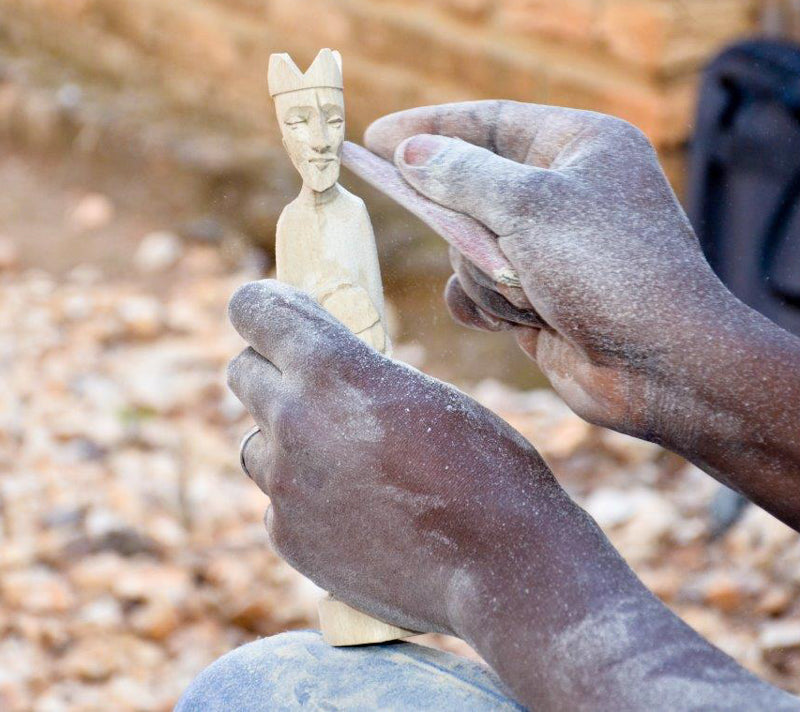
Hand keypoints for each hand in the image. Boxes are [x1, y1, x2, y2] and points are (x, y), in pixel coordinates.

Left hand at [226, 280, 573, 635]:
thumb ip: (358, 376)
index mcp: (331, 367)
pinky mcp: (288, 537)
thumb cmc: (483, 464)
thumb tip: (325, 374)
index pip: (254, 310)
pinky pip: (277, 501)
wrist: (500, 563)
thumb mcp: (420, 392)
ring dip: (283, 440)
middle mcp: (293, 419)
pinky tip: (354, 511)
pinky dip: (303, 499)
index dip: (261, 307)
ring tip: (341, 458)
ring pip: (255, 442)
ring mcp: (285, 484)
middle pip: (242, 372)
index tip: (274, 312)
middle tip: (311, 384)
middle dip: (271, 370)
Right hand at [344, 101, 730, 436]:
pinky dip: (484, 302)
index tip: (376, 137)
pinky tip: (504, 319)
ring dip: (487, 275)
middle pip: (473, 188)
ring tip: (526, 295)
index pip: (489, 122)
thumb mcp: (529, 207)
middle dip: (464, 222)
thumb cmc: (608, 269)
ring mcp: (549, 247)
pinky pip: (480, 287)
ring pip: (471, 246)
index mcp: (578, 147)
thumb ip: (461, 175)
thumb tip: (409, 152)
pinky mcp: (537, 295)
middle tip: (457, 235)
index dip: (430, 126)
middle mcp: (563, 192)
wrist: (662, 367)